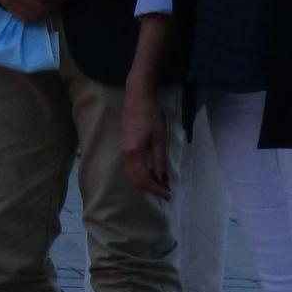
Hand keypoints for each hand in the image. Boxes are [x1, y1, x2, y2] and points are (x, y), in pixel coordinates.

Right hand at [0, 0, 68, 22]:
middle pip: (37, 8)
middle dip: (53, 6)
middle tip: (62, 0)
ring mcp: (5, 0)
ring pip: (29, 15)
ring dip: (44, 13)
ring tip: (52, 5)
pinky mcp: (2, 4)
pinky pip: (19, 16)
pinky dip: (32, 16)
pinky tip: (39, 8)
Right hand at [120, 84, 171, 198]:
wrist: (137, 97)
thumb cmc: (151, 115)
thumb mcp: (160, 138)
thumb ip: (160, 160)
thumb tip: (163, 179)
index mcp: (135, 153)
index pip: (144, 179)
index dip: (156, 189)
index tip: (168, 194)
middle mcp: (125, 155)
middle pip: (135, 181)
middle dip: (150, 189)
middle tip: (166, 191)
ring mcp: (123, 151)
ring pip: (132, 176)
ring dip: (145, 183)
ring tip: (161, 183)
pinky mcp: (124, 147)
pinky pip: (131, 168)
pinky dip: (141, 175)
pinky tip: (153, 172)